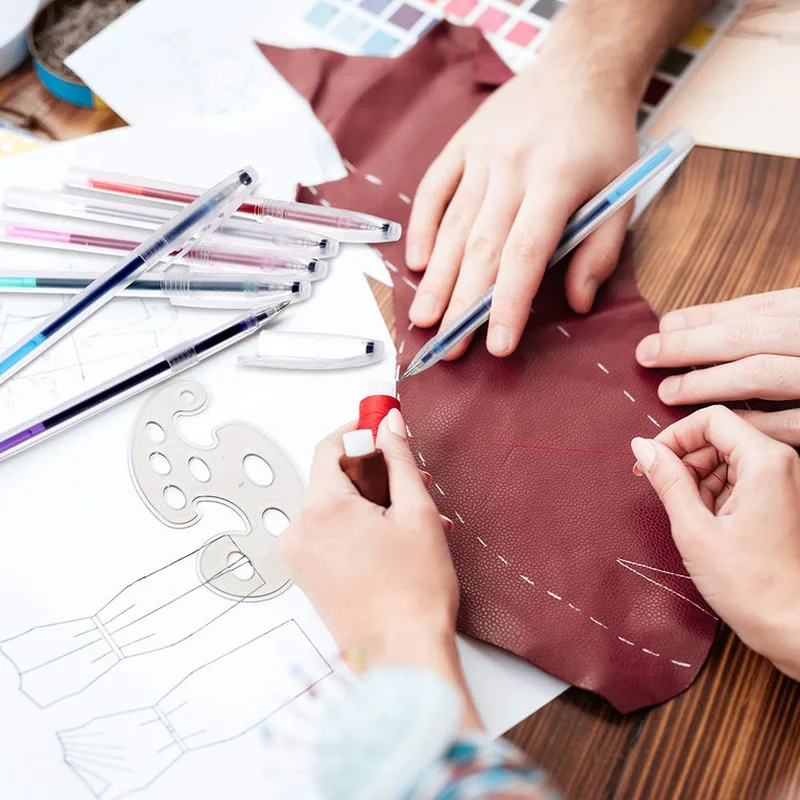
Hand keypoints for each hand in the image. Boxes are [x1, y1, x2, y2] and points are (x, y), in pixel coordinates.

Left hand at [280, 410, 465, 684]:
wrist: (404, 657)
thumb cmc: (415, 594)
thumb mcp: (416, 512)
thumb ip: (399, 458)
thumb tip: (388, 423)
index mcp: (322, 508)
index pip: (330, 446)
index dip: (359, 431)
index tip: (383, 428)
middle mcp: (300, 530)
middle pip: (332, 476)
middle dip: (373, 471)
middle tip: (413, 479)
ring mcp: (299, 557)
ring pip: (333, 506)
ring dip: (371, 501)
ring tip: (413, 517)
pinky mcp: (306, 577)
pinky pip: (328, 534)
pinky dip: (357, 526)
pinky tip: (394, 538)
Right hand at [405, 51, 638, 358]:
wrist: (580, 70)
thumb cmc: (602, 139)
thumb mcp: (622, 191)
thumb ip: (600, 249)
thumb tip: (578, 304)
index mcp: (557, 181)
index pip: (525, 255)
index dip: (507, 304)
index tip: (497, 346)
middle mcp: (512, 167)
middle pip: (480, 248)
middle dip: (462, 304)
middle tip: (448, 348)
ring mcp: (481, 154)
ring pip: (452, 225)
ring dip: (436, 277)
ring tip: (423, 318)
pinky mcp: (461, 145)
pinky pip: (433, 190)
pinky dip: (423, 228)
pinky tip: (418, 264)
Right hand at [630, 406, 799, 679]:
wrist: (795, 628)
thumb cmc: (752, 586)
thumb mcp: (694, 529)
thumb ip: (667, 480)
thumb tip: (642, 447)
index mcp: (765, 462)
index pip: (711, 419)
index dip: (674, 435)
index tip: (651, 460)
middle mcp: (781, 464)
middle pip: (719, 437)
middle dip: (684, 458)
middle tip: (659, 488)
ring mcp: (784, 483)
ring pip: (727, 458)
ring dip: (698, 479)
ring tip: (688, 516)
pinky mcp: (782, 501)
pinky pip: (740, 480)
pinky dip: (715, 494)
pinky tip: (706, 524)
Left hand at [636, 289, 799, 444]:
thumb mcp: (799, 331)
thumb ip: (759, 328)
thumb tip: (676, 326)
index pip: (757, 309)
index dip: (705, 318)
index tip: (664, 326)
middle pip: (748, 338)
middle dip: (689, 346)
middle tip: (647, 354)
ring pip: (760, 375)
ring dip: (706, 383)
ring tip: (666, 392)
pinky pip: (786, 422)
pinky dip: (745, 421)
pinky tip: (710, 422)